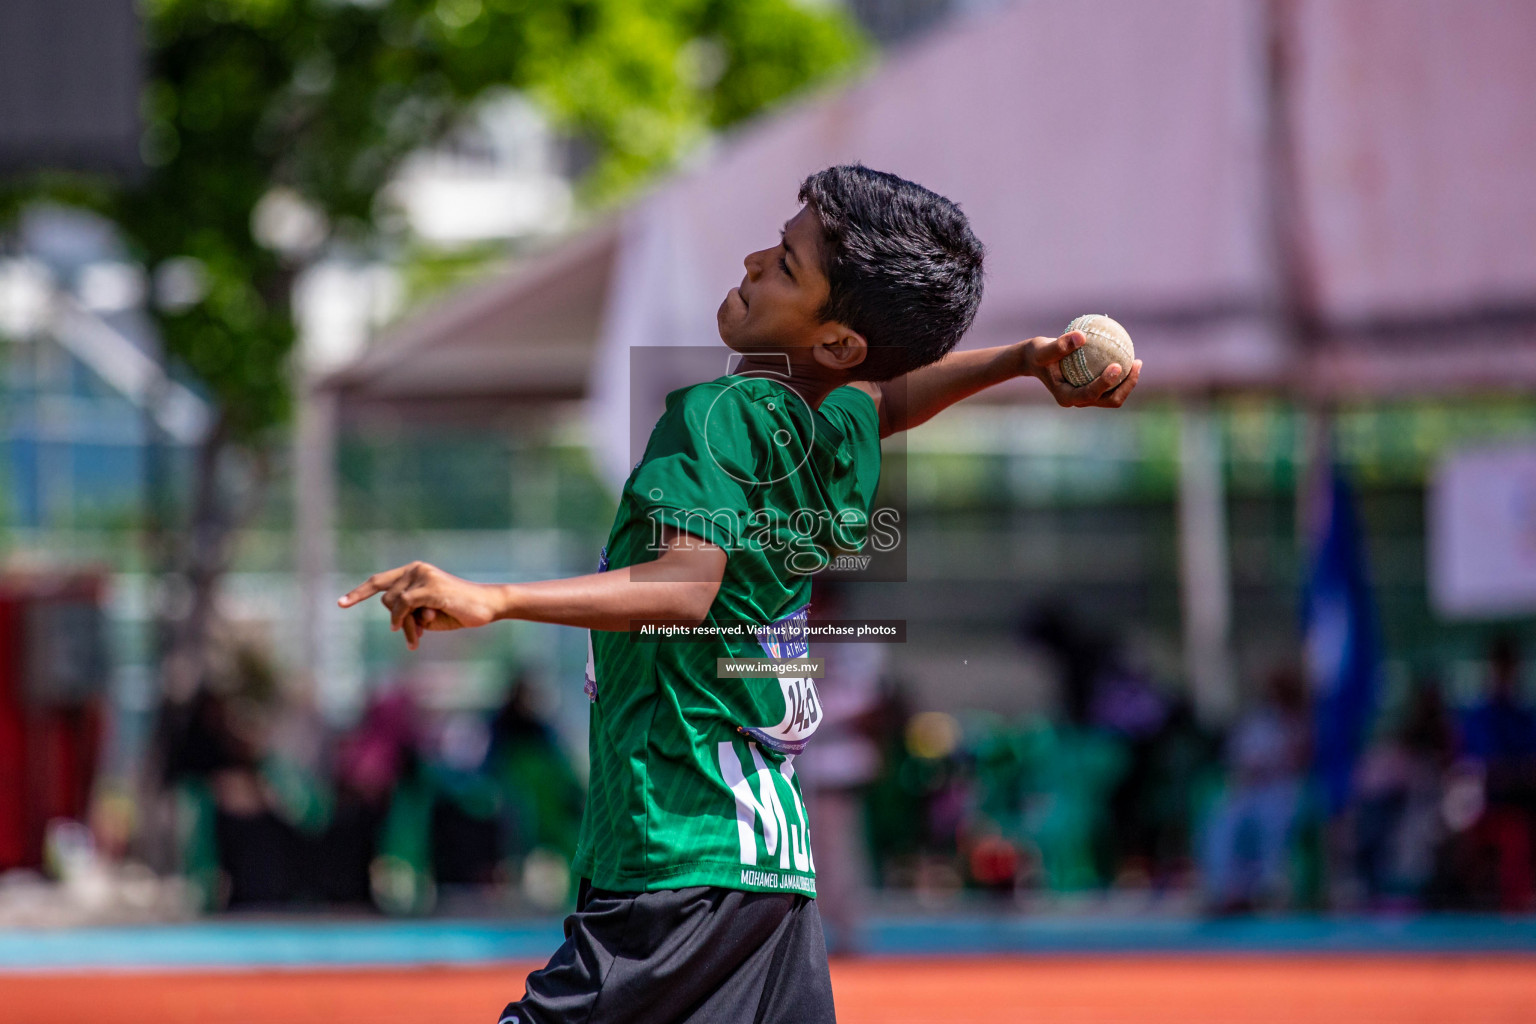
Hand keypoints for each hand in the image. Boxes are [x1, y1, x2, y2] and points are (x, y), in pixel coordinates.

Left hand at [338, 562, 505, 649]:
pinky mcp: (430, 587)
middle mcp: (416, 569)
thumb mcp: (428, 614)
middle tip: (415, 637)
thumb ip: (409, 612)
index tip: (340, 604)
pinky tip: (419, 632)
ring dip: (405, 625)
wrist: (487, 606)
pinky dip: (405, 620)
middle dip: (397, 621)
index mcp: (415, 572)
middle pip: (386, 599)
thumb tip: (394, 620)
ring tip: (421, 635)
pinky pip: (404, 605)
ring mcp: (423, 576)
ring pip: (394, 604)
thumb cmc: (458, 610)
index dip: (358, 593)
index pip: (379, 581)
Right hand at [1018, 331, 1141, 408]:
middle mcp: (1078, 401)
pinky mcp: (1092, 390)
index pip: (1090, 394)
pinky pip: (1112, 386)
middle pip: (1109, 401)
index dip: (1105, 384)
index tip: (1117, 365)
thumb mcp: (1042, 348)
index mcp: (1066, 397)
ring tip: (1137, 362)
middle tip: (1135, 365)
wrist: (1035, 360)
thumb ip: (1060, 345)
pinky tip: (1129, 357)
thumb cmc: (1038, 354)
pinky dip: (1122, 375)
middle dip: (1126, 387)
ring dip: (1128, 383)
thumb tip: (1082, 336)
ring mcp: (1086, 398)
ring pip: (1113, 396)